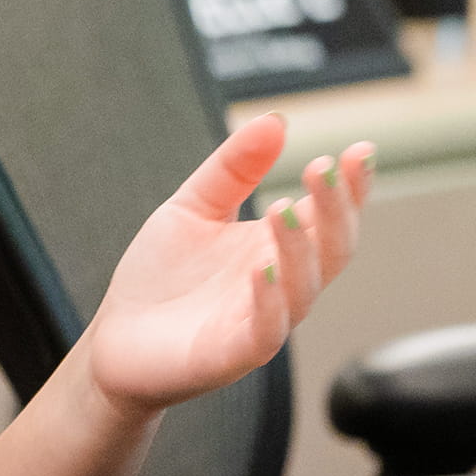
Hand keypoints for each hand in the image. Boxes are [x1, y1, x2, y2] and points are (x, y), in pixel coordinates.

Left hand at [76, 118, 371, 416]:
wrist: (115, 340)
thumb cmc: (162, 277)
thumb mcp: (195, 206)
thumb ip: (234, 167)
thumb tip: (275, 120)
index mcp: (277, 247)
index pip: (328, 215)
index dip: (351, 186)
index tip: (360, 151)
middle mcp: (281, 284)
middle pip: (331, 249)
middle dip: (336, 209)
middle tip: (324, 167)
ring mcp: (261, 321)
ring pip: (303, 289)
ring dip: (299, 249)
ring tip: (283, 207)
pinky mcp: (232, 355)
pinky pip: (266, 332)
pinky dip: (269, 301)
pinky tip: (261, 268)